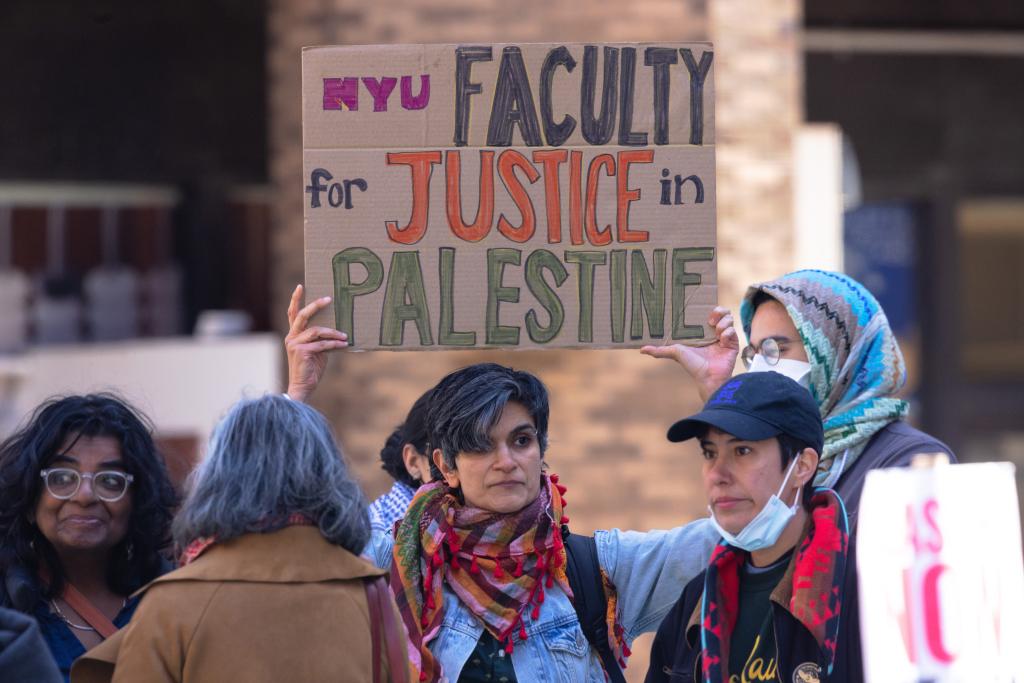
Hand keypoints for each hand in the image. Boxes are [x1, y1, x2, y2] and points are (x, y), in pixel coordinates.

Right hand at [285, 284, 348, 401]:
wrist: (303, 386)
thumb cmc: (310, 368)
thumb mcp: (316, 350)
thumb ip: (321, 339)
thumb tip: (336, 330)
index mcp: (293, 335)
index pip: (292, 313)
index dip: (295, 299)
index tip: (300, 286)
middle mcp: (291, 337)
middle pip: (302, 316)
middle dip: (316, 305)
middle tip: (328, 298)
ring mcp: (295, 344)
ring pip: (316, 331)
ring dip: (333, 332)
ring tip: (344, 335)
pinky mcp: (302, 352)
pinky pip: (321, 344)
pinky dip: (333, 343)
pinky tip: (343, 344)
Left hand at [640, 306, 739, 401]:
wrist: (707, 377)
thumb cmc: (692, 365)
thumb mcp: (675, 353)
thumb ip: (660, 350)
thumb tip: (642, 350)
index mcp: (703, 332)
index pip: (709, 313)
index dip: (709, 310)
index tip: (706, 313)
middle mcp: (714, 333)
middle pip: (722, 313)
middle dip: (719, 312)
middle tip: (711, 320)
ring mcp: (725, 338)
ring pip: (729, 319)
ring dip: (724, 322)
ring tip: (717, 331)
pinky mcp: (733, 345)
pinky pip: (733, 332)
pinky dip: (728, 333)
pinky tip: (722, 339)